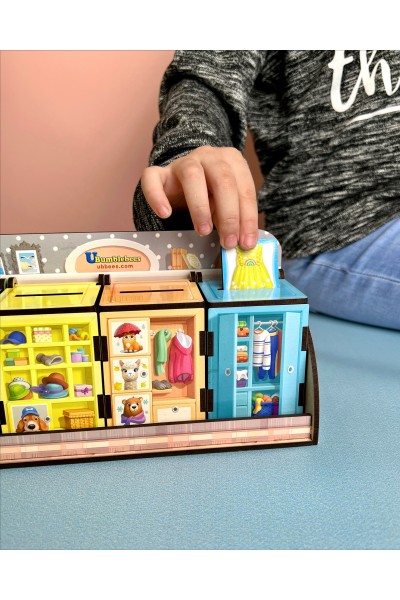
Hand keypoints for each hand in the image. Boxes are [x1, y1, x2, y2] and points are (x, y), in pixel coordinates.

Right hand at [140, 146, 257, 249]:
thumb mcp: (225, 205)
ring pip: (191, 175)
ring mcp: (183, 162)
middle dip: (229, 215)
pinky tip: (165, 213)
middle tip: (228, 242)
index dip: (247, 218)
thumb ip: (233, 219)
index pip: (244, 188)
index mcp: (232, 160)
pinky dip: (157, 196)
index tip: (246, 243)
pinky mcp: (160, 173)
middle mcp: (209, 156)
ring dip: (200, 206)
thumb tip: (241, 242)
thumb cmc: (210, 194)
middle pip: (223, 180)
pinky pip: (153, 178)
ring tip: (204, 230)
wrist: (182, 181)